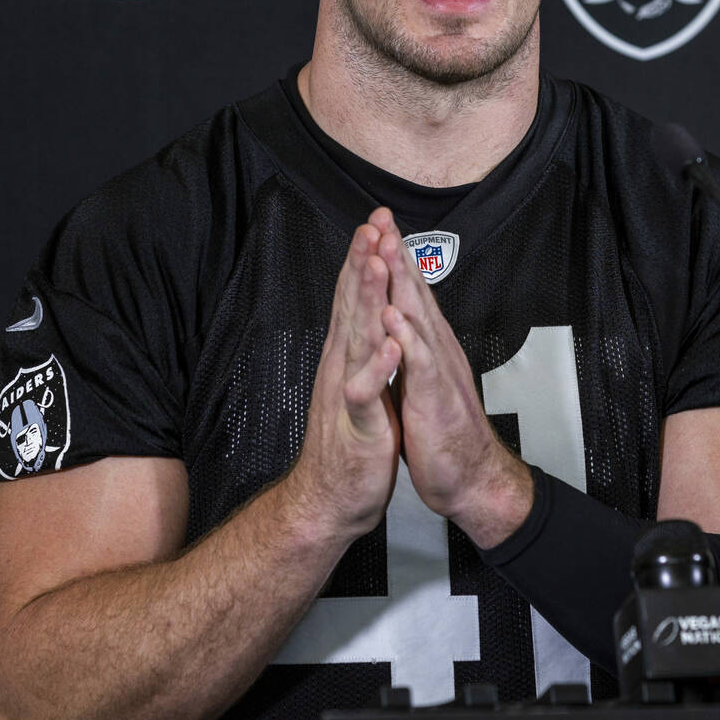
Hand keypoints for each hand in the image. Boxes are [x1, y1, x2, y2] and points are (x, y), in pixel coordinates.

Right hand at [284, 223, 401, 541]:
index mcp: (349, 354)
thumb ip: (359, 345)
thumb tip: (366, 310)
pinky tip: (389, 345)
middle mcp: (343, 365)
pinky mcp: (359, 423)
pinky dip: (376, 368)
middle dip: (362, 263)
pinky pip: (365, 392)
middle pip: (352, 306)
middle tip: (371, 224)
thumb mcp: (358, 381)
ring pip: (357, 338)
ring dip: (365, 302)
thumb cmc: (350, 439)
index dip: (364, 259)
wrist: (330, 497)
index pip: (355, 298)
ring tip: (375, 267)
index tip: (375, 223)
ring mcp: (348, 391)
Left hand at [369, 209, 532, 547]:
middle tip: (380, 217)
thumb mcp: (422, 379)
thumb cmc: (441, 430)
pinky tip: (394, 316)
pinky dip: (406, 338)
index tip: (376, 225)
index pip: (408, 292)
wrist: (468, 475)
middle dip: (396, 254)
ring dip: (401, 282)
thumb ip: (412, 346)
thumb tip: (401, 317)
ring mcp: (436, 371)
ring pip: (417, 317)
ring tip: (384, 250)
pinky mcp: (435, 398)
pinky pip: (420, 363)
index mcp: (426, 345)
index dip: (392, 259)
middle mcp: (434, 349)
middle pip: (414, 292)